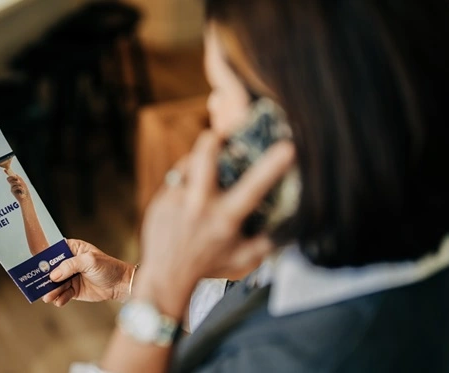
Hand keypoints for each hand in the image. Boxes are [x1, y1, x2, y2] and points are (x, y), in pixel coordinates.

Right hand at [6, 173, 30, 202]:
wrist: (25, 198)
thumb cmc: (25, 191)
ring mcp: (12, 188)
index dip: (7, 173)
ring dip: (18, 184)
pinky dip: (20, 188)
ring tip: (22, 188)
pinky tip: (21, 191)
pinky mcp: (12, 191)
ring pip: (13, 182)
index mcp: (15, 183)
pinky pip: (16, 186)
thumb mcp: (23, 183)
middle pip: (9, 178)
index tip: (5, 169)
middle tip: (17, 179)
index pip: (11, 177)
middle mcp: (12, 185)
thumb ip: (20, 179)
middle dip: (13, 177)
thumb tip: (16, 174)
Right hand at [42, 239, 133, 306]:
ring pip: (55, 284)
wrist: (120, 284)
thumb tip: (54, 275)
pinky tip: (59, 301)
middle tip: (37, 284)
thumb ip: (71, 265)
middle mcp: (69, 263)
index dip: (43, 257)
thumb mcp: (89, 261)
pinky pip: (63, 294)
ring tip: (48, 297)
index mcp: (72, 249)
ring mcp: (70, 277)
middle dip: (44, 277)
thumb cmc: (107, 267)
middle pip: (51, 269)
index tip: (34, 264)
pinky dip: (60, 298)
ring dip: (51, 290)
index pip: (54, 251)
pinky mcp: (73, 290)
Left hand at [133, 131, 295, 316]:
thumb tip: (289, 225)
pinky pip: (175, 179)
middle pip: (204, 157)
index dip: (272, 166)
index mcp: (225, 219)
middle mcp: (200, 206)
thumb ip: (267, 241)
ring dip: (198, 160)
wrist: (166, 277)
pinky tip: (189, 190)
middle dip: (214, 139)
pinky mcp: (160, 201)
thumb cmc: (208, 266)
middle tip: (220, 134)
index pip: (253, 188)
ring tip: (206, 166)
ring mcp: (176, 201)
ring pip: (188, 164)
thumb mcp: (243, 258)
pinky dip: (185, 180)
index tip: (288, 147)